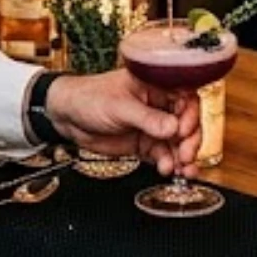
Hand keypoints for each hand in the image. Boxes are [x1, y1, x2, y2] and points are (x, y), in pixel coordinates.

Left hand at [47, 71, 200, 176]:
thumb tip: (173, 128)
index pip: (185, 97)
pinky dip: (168, 164)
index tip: (183, 130)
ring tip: (182, 170)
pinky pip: (163, 155)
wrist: (67, 117)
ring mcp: (152, 126)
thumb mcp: (119, 106)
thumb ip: (147, 118)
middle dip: (189, 140)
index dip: (190, 114)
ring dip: (182, 156)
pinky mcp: (144, 145)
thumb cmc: (90, 97)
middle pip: (186, 122)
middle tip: (185, 155)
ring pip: (176, 142)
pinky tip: (168, 170)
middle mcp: (158, 105)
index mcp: (156, 85)